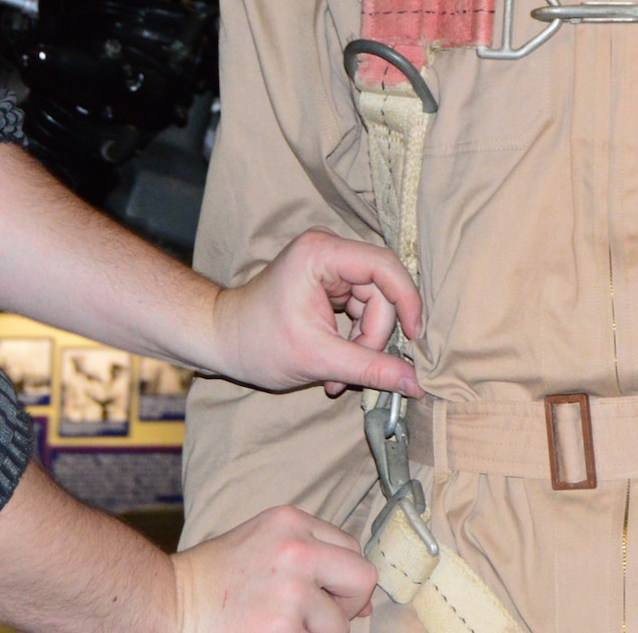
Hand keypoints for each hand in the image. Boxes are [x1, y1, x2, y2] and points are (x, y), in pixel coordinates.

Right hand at [172, 505, 377, 632]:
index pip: (351, 549)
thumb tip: (364, 604)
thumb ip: (310, 558)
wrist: (167, 603)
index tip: (326, 596)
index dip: (342, 580)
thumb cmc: (212, 579)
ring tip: (279, 625)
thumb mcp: (262, 545)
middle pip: (363, 578)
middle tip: (316, 617)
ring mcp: (291, 590)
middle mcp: (296, 549)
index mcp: (290, 522)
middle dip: (348, 604)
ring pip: (340, 625)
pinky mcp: (283, 628)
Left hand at [211, 228, 423, 396]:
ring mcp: (329, 267)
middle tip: (352, 375)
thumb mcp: (318, 360)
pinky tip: (334, 367)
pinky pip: (361, 311)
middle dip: (371, 338)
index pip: (384, 266)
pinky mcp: (328, 285)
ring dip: (362, 345)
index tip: (414, 337)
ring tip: (335, 377)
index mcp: (322, 253)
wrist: (220, 342)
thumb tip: (416, 385)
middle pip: (380, 293)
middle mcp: (328, 251)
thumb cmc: (257, 344)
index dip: (406, 300)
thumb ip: (370, 369)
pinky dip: (353, 342)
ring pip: (374, 306)